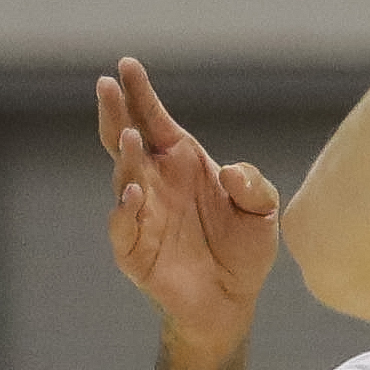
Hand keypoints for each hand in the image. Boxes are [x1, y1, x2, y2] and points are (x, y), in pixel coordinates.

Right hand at [98, 57, 280, 343]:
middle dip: (115, 111)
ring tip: (129, 135)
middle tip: (107, 85)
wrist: (232, 303)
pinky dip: (125, 209)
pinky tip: (134, 193)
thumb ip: (254, 185)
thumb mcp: (262, 212)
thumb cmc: (243, 251)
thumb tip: (229, 173)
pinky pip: (123, 225)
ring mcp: (139, 213)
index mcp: (180, 163)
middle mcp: (154, 182)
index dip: (140, 93)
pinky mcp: (132, 249)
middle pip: (124, 138)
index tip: (127, 66)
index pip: (154, 119)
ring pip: (123, 177)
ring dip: (125, 156)